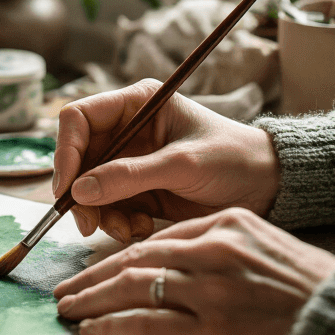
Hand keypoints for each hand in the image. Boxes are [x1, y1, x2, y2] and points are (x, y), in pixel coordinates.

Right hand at [53, 80, 280, 242]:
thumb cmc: (234, 159)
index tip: (67, 188)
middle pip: (78, 158)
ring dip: (100, 214)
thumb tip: (79, 191)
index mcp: (136, 104)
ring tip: (126, 230)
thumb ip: (131, 176)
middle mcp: (127, 130)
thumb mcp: (183, 164)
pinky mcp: (137, 191)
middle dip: (80, 193)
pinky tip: (140, 229)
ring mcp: (130, 162)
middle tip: (88, 224)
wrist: (268, 187)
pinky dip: (116, 223)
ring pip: (88, 189)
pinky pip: (108, 208)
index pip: (79, 118)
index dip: (66, 150)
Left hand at [54, 208, 334, 334]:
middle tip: (64, 290)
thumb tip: (171, 263)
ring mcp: (210, 288)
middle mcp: (211, 249)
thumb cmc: (304, 287)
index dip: (118, 257)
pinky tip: (92, 331)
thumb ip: (217, 247)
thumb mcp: (260, 245)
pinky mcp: (213, 328)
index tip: (94, 270)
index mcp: (223, 225)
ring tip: (67, 310)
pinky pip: (147, 323)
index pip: (156, 239)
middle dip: (92, 276)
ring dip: (91, 299)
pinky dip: (113, 326)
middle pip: (135, 259)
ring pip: (132, 287)